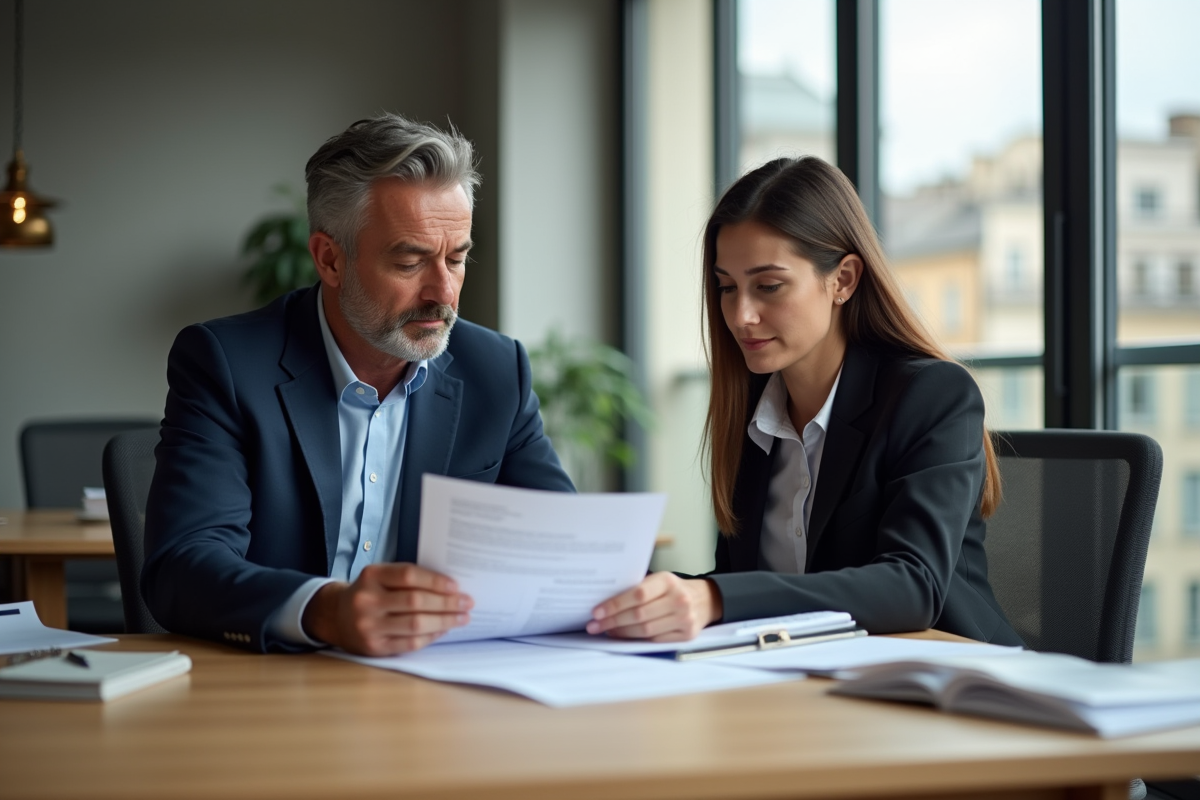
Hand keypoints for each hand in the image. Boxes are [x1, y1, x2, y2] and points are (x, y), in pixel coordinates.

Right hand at [302, 563, 472, 655]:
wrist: (336, 617)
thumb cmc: (369, 593)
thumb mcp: (380, 577)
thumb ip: (408, 579)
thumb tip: (450, 587)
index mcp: (371, 576)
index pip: (409, 575)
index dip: (436, 581)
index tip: (456, 586)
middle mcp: (367, 601)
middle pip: (415, 601)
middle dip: (446, 603)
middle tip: (467, 602)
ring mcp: (369, 626)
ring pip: (416, 624)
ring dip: (445, 621)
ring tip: (462, 618)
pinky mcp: (374, 647)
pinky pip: (410, 643)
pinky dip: (431, 636)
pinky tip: (443, 630)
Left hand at [586, 573, 722, 641]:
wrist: (704, 600)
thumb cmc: (673, 590)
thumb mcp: (659, 581)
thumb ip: (637, 588)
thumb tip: (605, 602)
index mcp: (668, 581)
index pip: (637, 594)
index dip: (615, 604)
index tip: (597, 612)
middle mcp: (679, 599)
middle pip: (639, 615)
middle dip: (612, 621)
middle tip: (594, 625)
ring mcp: (685, 619)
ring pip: (645, 630)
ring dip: (621, 632)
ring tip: (606, 631)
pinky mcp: (687, 635)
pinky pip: (655, 640)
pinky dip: (636, 640)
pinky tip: (624, 636)